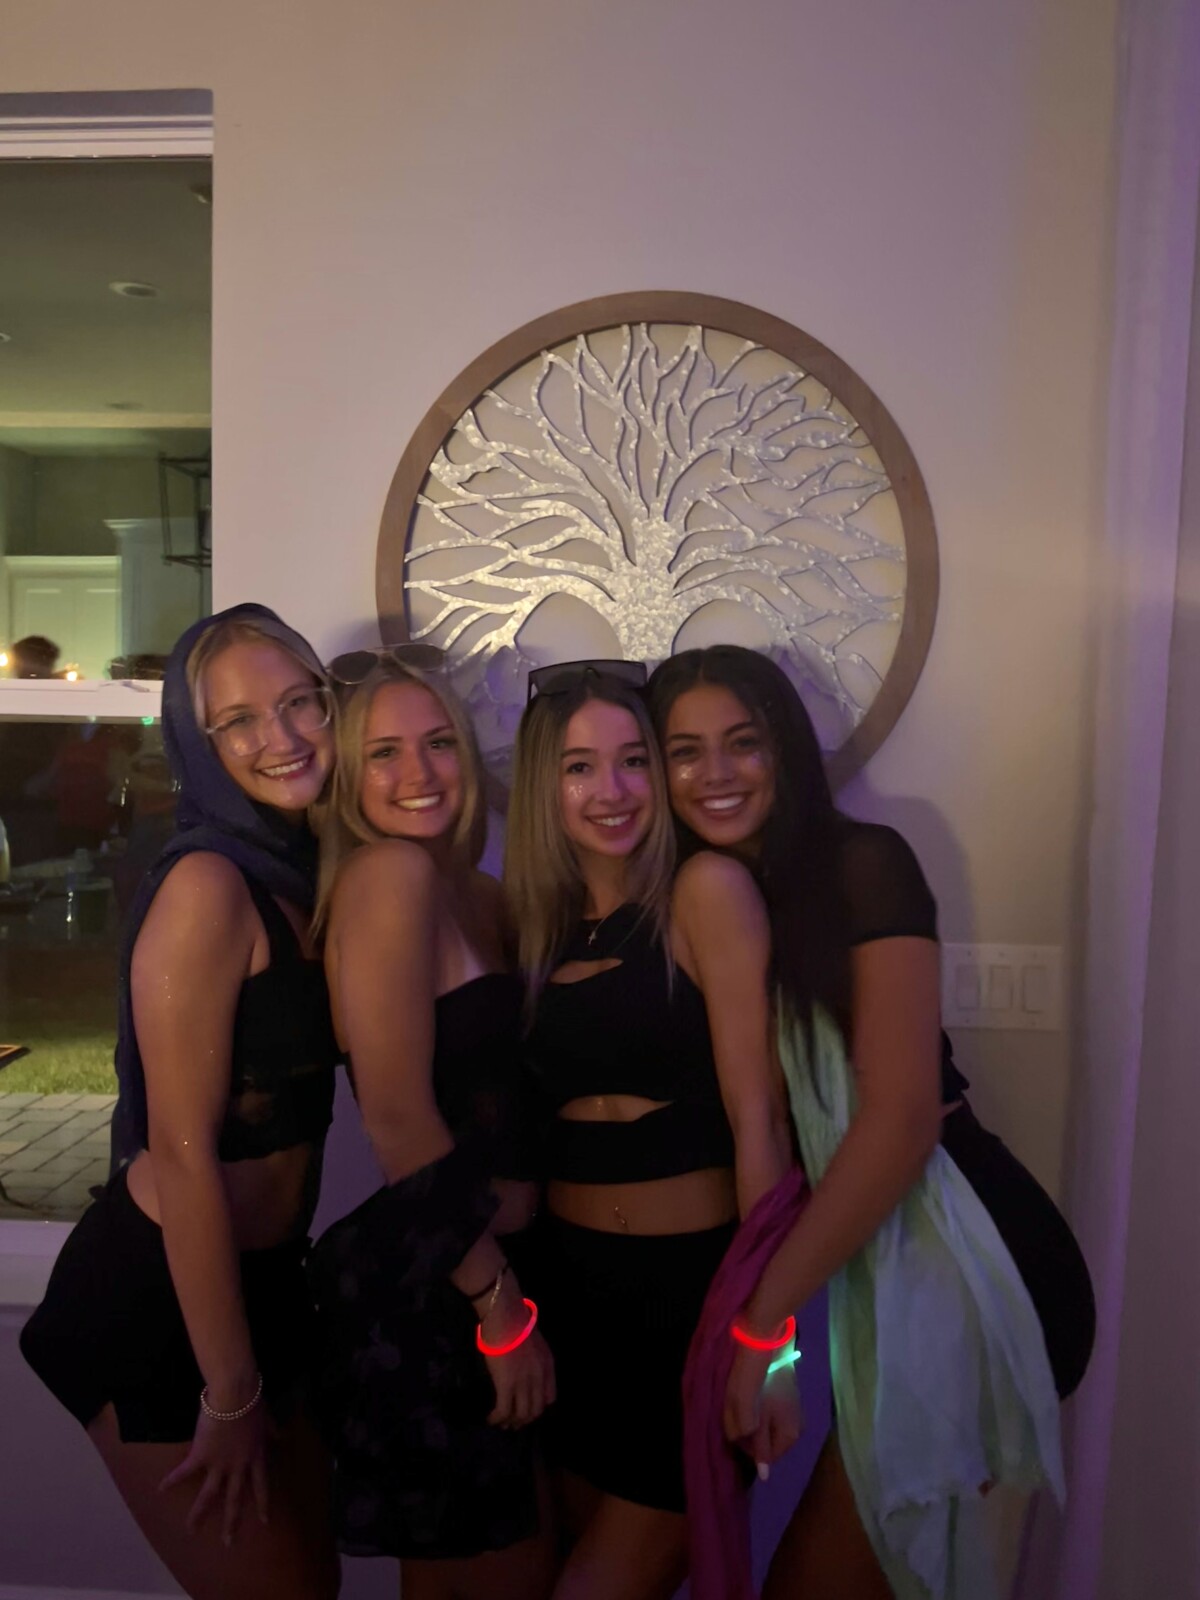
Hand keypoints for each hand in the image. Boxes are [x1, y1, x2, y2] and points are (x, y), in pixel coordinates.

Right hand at [159, 1400, 268, 1545]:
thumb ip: (273, 1430)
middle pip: (235, 1498)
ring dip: (199, 1513)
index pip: (261, 1486)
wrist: (235, 1394)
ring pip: (209, 1494)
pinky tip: (160, 1490)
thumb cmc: (254, 1401)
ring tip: (191, 1530)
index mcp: (255, 1456)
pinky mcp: (200, 1455)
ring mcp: (219, 1463)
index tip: (264, 1522)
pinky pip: (185, 1471)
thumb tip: (281, 1436)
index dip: (263, 1504)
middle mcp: (238, 1466)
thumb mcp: (267, 1418)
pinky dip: (172, 1480)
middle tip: (228, 1542)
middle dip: (231, 1521)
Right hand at [479, 1283, 555, 1428]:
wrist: (506, 1315)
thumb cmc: (515, 1321)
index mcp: (548, 1366)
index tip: (527, 1409)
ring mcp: (524, 1383)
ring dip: (510, 1422)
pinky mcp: (506, 1385)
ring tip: (500, 1423)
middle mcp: (539, 1377)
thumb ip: (532, 1358)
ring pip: (521, 1415)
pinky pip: (504, 1411)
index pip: (550, 1398)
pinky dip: (497, 1419)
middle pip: (536, 1411)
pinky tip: (490, 1419)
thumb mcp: (533, 1341)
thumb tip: (521, 1368)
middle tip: (512, 1423)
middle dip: (524, 1421)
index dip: (538, 1407)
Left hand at [723, 1341, 803, 1478]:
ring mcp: (793, 1410)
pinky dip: (758, 1407)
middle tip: (737, 1412)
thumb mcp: (748, 1417)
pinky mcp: (787, 1396)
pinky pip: (769, 1412)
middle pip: (767, 1441)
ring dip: (752, 1419)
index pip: (765, 1457)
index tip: (735, 1427)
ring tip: (742, 1400)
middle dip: (749, 1432)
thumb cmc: (756, 1383)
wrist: (766, 1344)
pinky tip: (750, 1393)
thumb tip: (764, 1473)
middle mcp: (797, 1427)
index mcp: (789, 1435)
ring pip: (766, 1425)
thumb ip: (754, 1445)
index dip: (746, 1446)